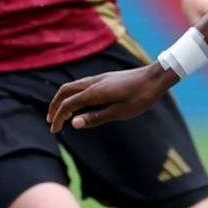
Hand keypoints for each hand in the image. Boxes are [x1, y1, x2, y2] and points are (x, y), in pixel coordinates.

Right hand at [48, 64, 173, 132]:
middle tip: (51, 120)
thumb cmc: (140, 97)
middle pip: (65, 91)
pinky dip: (75, 95)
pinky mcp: (105, 78)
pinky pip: (82, 85)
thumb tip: (73, 123)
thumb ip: (95, 117)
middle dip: (55, 106)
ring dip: (64, 99)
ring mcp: (99, 78)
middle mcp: (93, 82)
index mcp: (95, 92)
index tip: (54, 130)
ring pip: (73, 87)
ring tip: (63, 114)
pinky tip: (81, 104)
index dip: (58, 117)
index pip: (68, 104)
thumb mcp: (119, 112)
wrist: (155, 78)